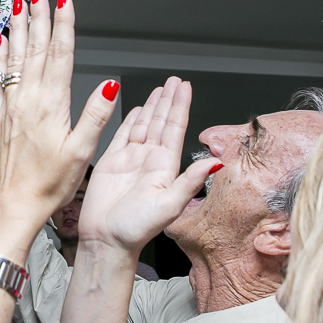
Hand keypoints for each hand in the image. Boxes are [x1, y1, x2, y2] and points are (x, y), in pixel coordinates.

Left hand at [0, 0, 119, 240]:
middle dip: (40, 16)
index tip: (66, 1)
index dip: (64, 25)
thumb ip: (95, 114)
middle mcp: (27, 99)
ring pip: (14, 55)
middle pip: (36, 47)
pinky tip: (0, 39)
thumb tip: (110, 83)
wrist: (10, 206)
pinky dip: (0, 53)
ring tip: (19, 2)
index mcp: (51, 105)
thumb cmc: (47, 186)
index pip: (61, 54)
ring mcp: (10, 105)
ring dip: (19, 27)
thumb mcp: (81, 152)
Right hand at [78, 78, 218, 252]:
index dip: (180, 106)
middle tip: (175, 80)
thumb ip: (191, 182)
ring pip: (145, 125)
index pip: (175, 128)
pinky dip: (131, 119)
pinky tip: (139, 108)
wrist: (106, 242)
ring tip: (160, 88)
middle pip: (162, 122)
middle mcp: (150, 161)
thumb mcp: (170, 205)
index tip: (185, 87)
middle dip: (168, 100)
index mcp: (165, 167)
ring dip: (153, 106)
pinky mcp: (112, 162)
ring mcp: (131, 160)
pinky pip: (123, 135)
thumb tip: (217, 163)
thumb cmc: (136, 230)